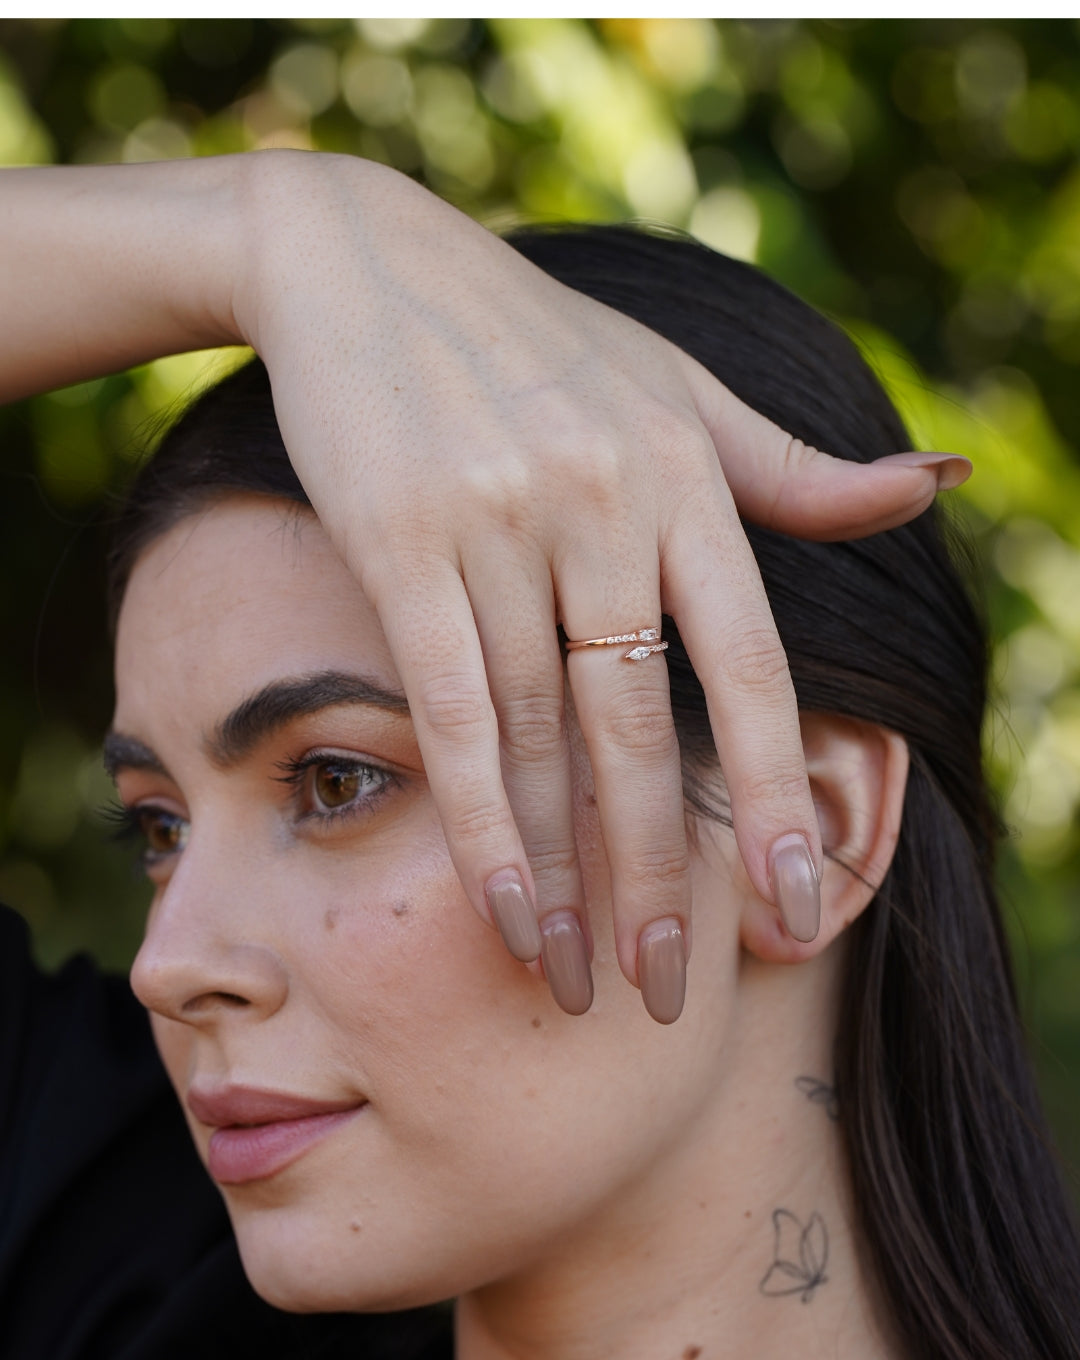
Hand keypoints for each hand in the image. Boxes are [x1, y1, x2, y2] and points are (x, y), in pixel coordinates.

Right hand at [239, 155, 970, 1018]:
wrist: (364, 262)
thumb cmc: (533, 339)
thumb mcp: (678, 387)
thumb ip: (794, 469)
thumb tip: (936, 488)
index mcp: (683, 475)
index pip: (749, 665)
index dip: (772, 793)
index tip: (794, 902)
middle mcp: (603, 503)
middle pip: (641, 726)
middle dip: (658, 873)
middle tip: (672, 990)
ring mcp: (500, 522)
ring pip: (544, 733)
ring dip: (565, 873)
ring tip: (579, 980)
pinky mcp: (401, 541)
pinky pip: (454, 705)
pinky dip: (479, 818)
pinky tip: (503, 905)